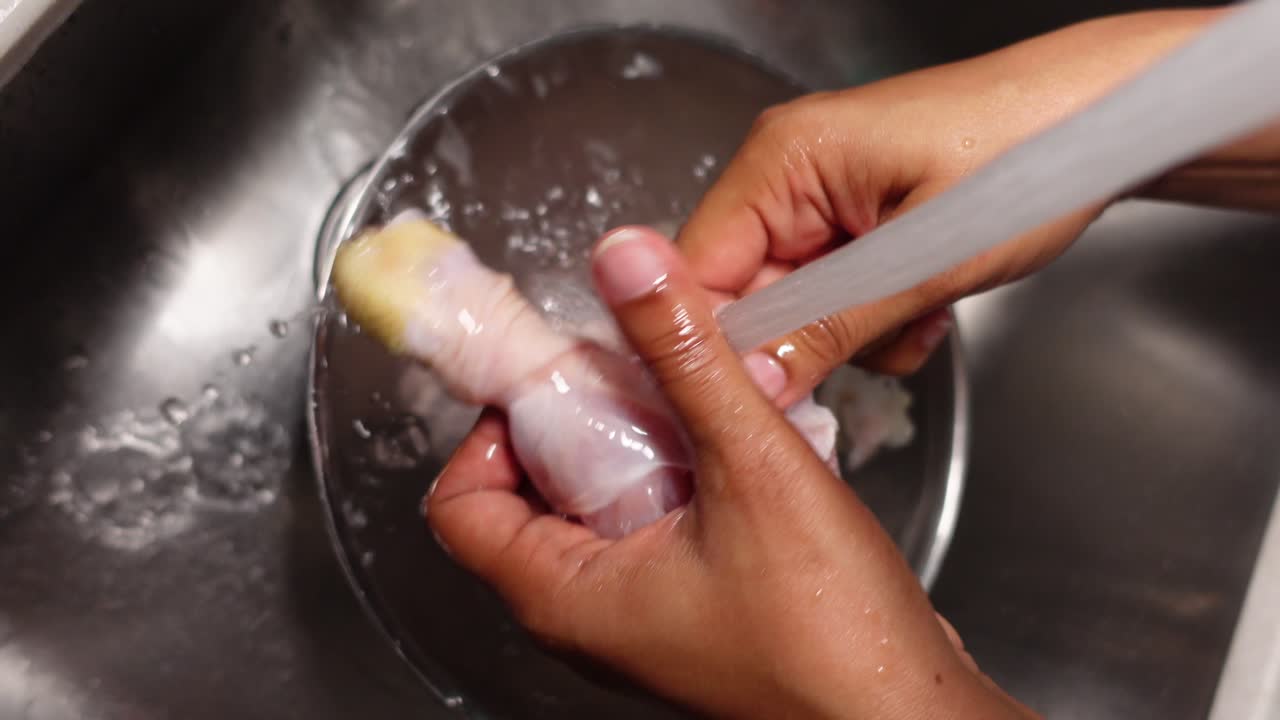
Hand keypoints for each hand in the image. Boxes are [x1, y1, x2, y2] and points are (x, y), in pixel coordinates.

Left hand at [428, 227, 1032, 718]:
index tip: (550, 375)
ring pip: (599, 508)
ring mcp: (641, 618)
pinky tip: (737, 447)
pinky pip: (653, 528)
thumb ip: (685, 356)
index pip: (460, 502)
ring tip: (692, 400)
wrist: (907, 716)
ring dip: (637, 444)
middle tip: (632, 372)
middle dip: (577, 421)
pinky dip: (678, 478)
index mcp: (563, 595)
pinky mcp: (692, 612)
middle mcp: (588, 614)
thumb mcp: (751, 467)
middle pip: (530, 495)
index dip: (492, 427)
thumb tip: (626, 263)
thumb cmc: (830, 635)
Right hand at [681, 8, 1228, 406]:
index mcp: (782, 160)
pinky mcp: (854, 218)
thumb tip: (754, 385)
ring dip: (852, 330)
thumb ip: (830, 327)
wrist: (1107, 121)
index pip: (699, 269)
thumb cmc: (1032, 158)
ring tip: (920, 311)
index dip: (718, 342)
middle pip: (745, 292)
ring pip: (794, 302)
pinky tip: (925, 305)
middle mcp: (786, 173)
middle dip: (807, 337)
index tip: (758, 397)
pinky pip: (833, 291)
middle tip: (873, 345)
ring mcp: (821, 196)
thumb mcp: (927, 261)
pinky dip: (873, 314)